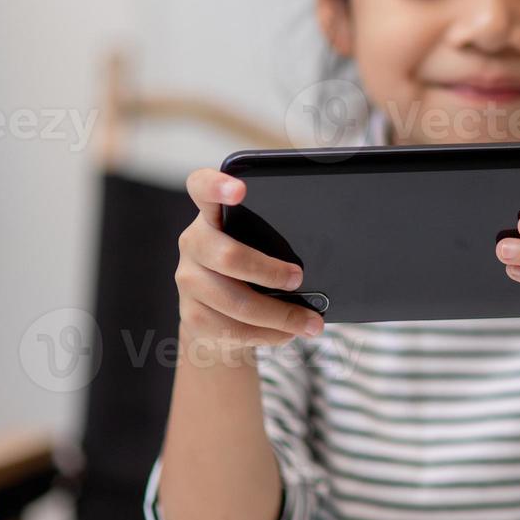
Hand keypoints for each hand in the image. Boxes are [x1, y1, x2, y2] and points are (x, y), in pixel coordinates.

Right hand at [174, 168, 322, 356]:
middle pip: (228, 256)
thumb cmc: (252, 270)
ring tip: (312, 322)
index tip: (240, 189)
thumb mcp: (263, 245)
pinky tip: (288, 332)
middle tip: (299, 278)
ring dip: (281, 315)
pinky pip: (235, 329)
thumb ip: (278, 237)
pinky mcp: (192, 316)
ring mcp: (189, 280)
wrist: (217, 319)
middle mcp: (194, 243)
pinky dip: (270, 333)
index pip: (202, 188)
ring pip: (237, 302)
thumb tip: (331, 251)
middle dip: (270, 272)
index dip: (217, 186)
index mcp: (213, 215)